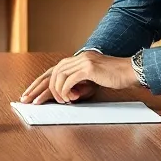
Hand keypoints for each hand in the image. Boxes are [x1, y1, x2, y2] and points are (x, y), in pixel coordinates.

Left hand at [19, 50, 139, 104]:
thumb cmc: (114, 78)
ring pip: (58, 77)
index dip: (39, 82)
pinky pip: (69, 81)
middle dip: (39, 88)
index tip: (29, 94)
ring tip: (62, 102)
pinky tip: (69, 99)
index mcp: (77, 59)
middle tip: (32, 101)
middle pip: (51, 72)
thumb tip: (67, 95)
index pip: (53, 70)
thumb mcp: (93, 80)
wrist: (131, 71)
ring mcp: (83, 61)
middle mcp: (78, 58)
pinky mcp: (88, 68)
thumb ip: (78, 84)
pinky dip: (66, 91)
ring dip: (57, 92)